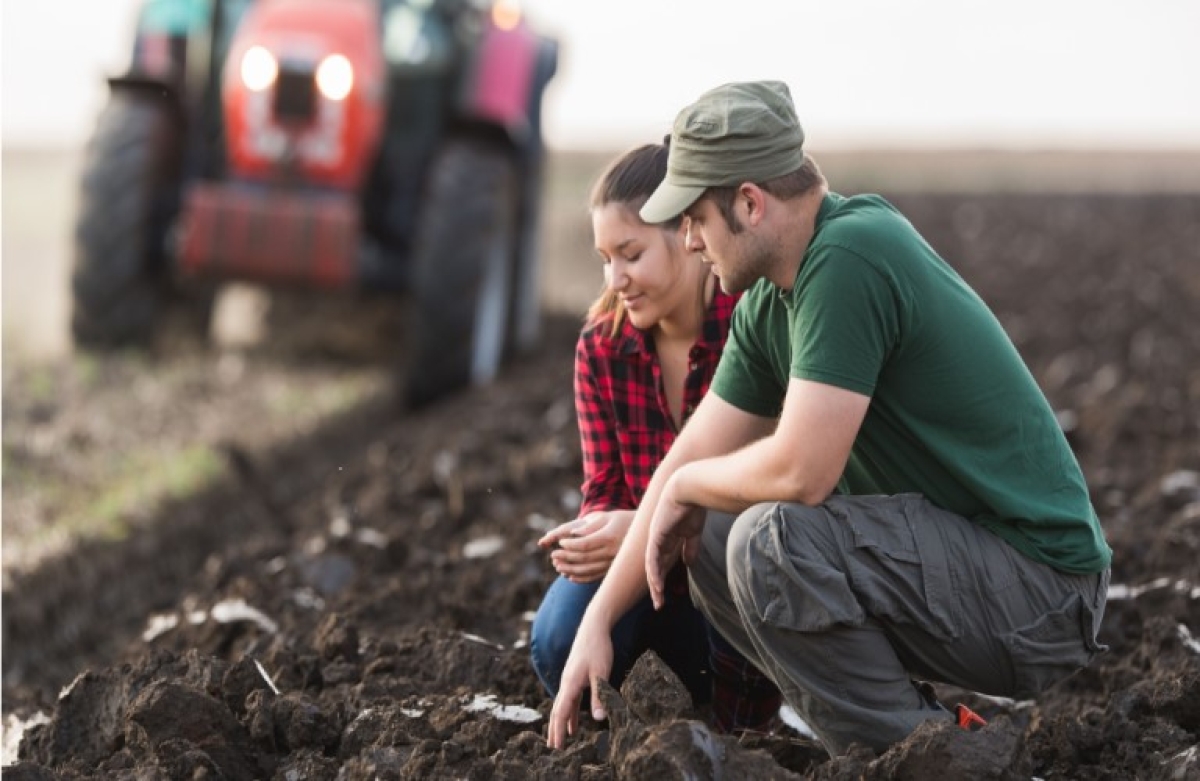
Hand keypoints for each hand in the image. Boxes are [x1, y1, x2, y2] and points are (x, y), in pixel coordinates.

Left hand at [537, 510, 634, 582]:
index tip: (560, 542)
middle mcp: (612, 552)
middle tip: (553, 555)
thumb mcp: (607, 517)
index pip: (585, 544)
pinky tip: (570, 576)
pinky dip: (581, 578)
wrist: (643, 534)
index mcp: (609, 537)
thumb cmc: (622, 520)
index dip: (570, 545)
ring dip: (570, 569)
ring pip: (588, 570)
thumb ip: (589, 526)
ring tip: (557, 565)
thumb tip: (572, 534)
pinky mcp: (613, 570)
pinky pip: (595, 577)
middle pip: (584, 558)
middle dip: (566, 557)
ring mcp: (613, 563)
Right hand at [547, 617, 612, 748]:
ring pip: (562, 706)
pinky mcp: (575, 677)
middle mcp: (566, 683)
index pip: (560, 712)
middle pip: (557, 711)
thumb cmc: (598, 648)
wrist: (593, 627)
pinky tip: (574, 725)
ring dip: (561, 724)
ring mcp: (569, 680)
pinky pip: (570, 700)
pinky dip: (570, 714)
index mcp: (570, 683)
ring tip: (560, 741)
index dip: (558, 730)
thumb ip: (599, 695)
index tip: (557, 746)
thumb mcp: (602, 673)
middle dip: (555, 731)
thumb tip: (597, 719)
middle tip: (553, 749)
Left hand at [645, 476, 706, 608]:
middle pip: (654, 568)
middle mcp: (658, 541)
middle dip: (656, 587)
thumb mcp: (693, 532)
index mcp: (667, 539)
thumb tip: (689, 564)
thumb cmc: (693, 507)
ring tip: (658, 600)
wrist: (689, 490)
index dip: (663, 579)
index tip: (666, 595)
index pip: (663, 564)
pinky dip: (654, 572)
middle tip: (659, 604)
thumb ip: (690, 547)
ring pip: (651, 566)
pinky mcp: (656, 536)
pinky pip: (653, 558)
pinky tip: (657, 585)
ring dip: (655, 584)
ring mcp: (655, 538)